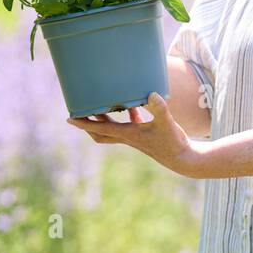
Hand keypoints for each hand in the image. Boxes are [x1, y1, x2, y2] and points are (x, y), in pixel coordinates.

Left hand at [66, 92, 197, 176]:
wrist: (183, 159)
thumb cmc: (174, 143)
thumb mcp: (166, 123)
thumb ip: (159, 109)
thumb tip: (152, 94)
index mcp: (129, 135)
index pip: (101, 129)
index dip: (84, 124)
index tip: (69, 118)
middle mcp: (128, 137)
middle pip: (100, 133)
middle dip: (88, 124)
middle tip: (78, 112)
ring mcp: (135, 138)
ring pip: (112, 130)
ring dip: (103, 120)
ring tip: (98, 106)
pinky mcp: (144, 136)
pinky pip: (128, 125)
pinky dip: (125, 116)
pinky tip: (132, 105)